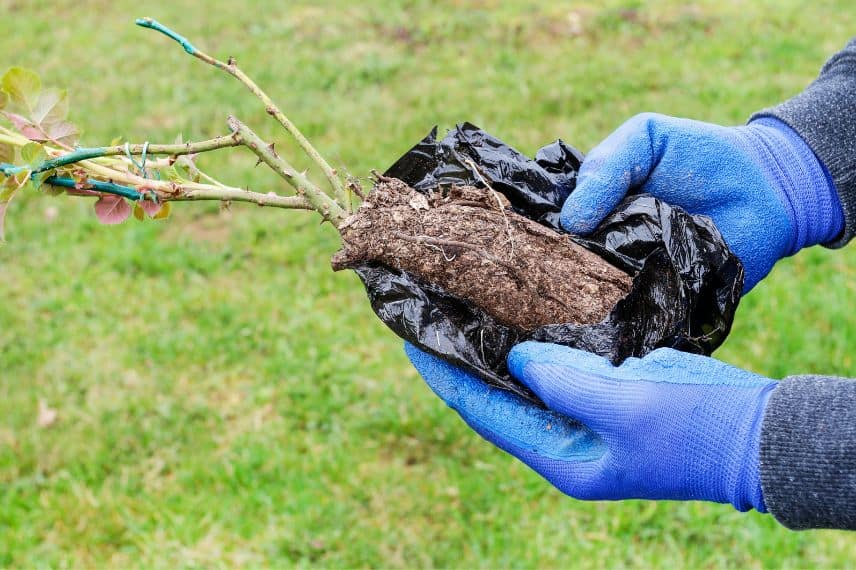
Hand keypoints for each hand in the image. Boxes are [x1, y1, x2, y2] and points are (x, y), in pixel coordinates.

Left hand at [406, 342, 775, 511]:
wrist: (760, 435)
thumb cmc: (696, 427)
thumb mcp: (625, 405)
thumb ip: (563, 382)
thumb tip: (515, 357)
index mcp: (562, 456)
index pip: (485, 413)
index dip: (447, 377)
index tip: (414, 340)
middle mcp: (566, 441)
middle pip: (499, 398)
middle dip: (467, 360)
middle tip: (436, 317)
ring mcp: (587, 421)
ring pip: (528, 382)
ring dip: (500, 350)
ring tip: (468, 311)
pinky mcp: (609, 399)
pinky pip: (562, 370)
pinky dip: (541, 345)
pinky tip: (526, 316)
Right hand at [561, 113, 842, 291]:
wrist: (765, 187)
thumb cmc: (699, 155)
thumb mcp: (643, 139)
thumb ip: (605, 167)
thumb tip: (570, 222)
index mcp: (590, 209)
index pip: (547, 229)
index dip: (533, 236)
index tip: (524, 241)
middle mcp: (603, 246)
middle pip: (563, 267)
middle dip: (554, 269)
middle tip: (541, 272)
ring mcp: (629, 276)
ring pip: (594, 296)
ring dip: (586, 294)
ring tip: (575, 293)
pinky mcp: (659, 303)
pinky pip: (635, 315)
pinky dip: (625, 312)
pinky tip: (613, 310)